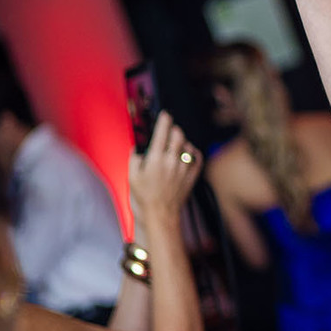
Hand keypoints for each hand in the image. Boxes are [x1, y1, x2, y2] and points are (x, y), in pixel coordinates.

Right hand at [128, 111, 201, 233]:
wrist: (160, 215)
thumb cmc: (146, 199)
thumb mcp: (132, 177)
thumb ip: (134, 159)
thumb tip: (137, 150)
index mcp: (156, 159)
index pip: (163, 132)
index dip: (164, 120)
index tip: (165, 115)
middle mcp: (172, 162)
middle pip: (179, 135)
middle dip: (173, 130)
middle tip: (169, 132)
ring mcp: (183, 169)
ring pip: (188, 146)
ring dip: (183, 142)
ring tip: (176, 146)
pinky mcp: (191, 177)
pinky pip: (198, 159)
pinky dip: (194, 154)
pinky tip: (188, 155)